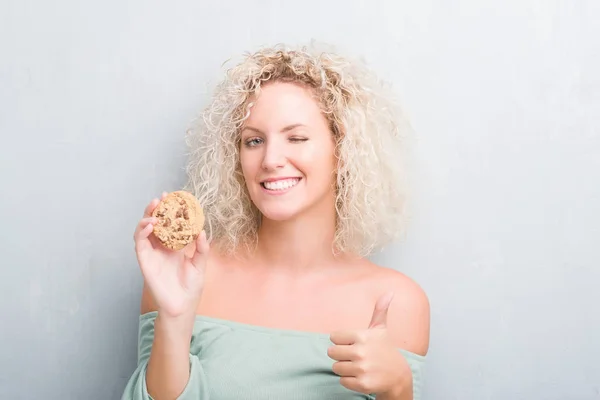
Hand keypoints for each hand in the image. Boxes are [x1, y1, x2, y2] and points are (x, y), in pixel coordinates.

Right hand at [133, 192, 208, 318]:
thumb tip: (202, 231)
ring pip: (143, 231)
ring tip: (154, 209)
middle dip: (156, 209)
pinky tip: (150, 225)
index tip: (174, 198)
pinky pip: (139, 244)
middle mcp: (161, 248)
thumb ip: (201, 248)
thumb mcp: (200, 264)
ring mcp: (151, 254)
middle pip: (155, 223)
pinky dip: (142, 232)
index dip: (170, 211)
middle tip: (161, 198)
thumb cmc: (191, 287)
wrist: (182, 305)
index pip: (169, 224)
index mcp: (174, 246)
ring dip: (146, 218)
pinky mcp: (145, 262)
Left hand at [328, 292, 411, 397]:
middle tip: (355, 356)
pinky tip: (361, 377)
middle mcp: (361, 352)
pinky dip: (349, 381)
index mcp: (363, 336)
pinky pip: (342, 381)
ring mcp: (362, 369)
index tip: (354, 344)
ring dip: (345, 368)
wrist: (398, 376)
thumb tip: (389, 292)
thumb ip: (380, 310)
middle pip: (332, 353)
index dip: (342, 341)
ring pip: (336, 367)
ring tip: (359, 367)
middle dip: (341, 355)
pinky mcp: (362, 384)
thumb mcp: (381, 329)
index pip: (334, 337)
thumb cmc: (385, 350)